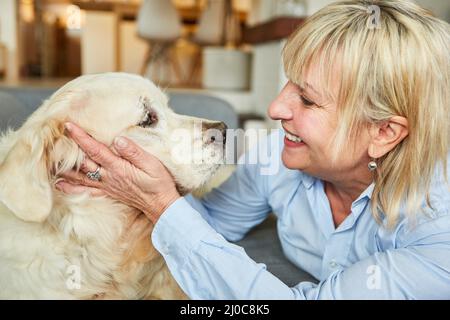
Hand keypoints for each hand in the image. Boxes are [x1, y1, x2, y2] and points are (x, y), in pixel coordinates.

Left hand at [56, 122, 180, 223]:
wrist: (161, 205)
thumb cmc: (159, 183)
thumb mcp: (152, 164)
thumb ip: (134, 152)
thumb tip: (118, 139)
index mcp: (118, 168)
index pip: (95, 150)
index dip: (81, 137)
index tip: (68, 126)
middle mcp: (109, 177)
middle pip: (83, 163)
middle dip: (67, 151)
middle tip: (53, 140)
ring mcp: (107, 186)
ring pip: (80, 177)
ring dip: (64, 169)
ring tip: (49, 161)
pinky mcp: (109, 192)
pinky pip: (86, 190)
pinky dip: (72, 187)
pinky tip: (61, 184)